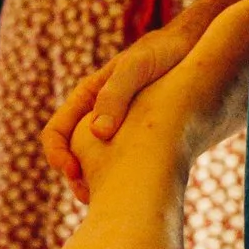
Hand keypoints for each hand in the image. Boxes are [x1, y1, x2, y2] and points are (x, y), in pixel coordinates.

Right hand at [38, 0, 220, 198]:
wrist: (192, 47)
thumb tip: (99, 133)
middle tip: (91, 197)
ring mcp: (117, 129)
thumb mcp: (136, 68)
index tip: (74, 172)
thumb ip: (116, 95)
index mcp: (87, 98)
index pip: (55, 132)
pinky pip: (121, 164)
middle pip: (72, 155)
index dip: (57, 155)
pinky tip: (137, 189)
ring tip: (111, 200)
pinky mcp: (138, 139)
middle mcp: (97, 116)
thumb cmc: (162, 53)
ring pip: (96, 163)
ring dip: (98, 183)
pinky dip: (121, 179)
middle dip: (77, 179)